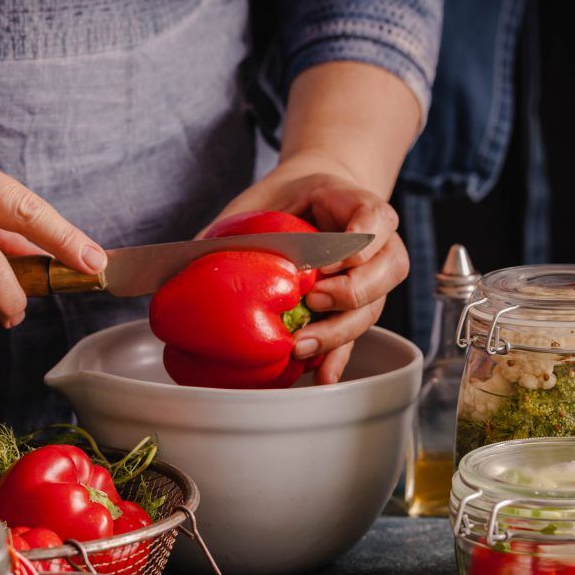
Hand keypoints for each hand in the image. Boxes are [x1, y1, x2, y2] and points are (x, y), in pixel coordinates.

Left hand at [212, 155, 408, 383]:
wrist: (311, 201)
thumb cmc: (287, 200)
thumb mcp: (264, 199)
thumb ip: (236, 225)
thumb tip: (186, 259)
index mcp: (358, 205)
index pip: (375, 219)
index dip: (355, 243)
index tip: (324, 261)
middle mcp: (379, 244)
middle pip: (388, 269)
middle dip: (352, 291)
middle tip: (314, 300)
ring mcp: (373, 279)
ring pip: (375, 306)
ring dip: (341, 331)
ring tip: (302, 346)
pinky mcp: (359, 309)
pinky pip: (358, 335)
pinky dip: (339, 356)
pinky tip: (321, 375)